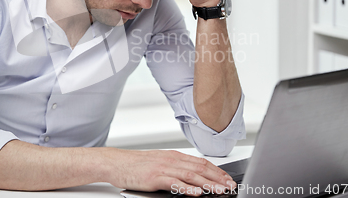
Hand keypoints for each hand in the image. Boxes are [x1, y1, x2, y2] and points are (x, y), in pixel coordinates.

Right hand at [104, 148, 236, 196]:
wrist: (117, 162)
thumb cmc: (137, 164)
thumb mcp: (160, 162)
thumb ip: (176, 167)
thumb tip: (193, 177)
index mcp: (174, 156)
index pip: (201, 162)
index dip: (216, 171)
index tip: (227, 179)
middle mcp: (171, 160)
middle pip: (200, 168)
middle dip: (217, 178)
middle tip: (230, 186)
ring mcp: (164, 168)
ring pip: (191, 175)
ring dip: (208, 184)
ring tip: (220, 190)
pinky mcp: (155, 177)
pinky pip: (174, 183)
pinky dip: (187, 188)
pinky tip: (197, 192)